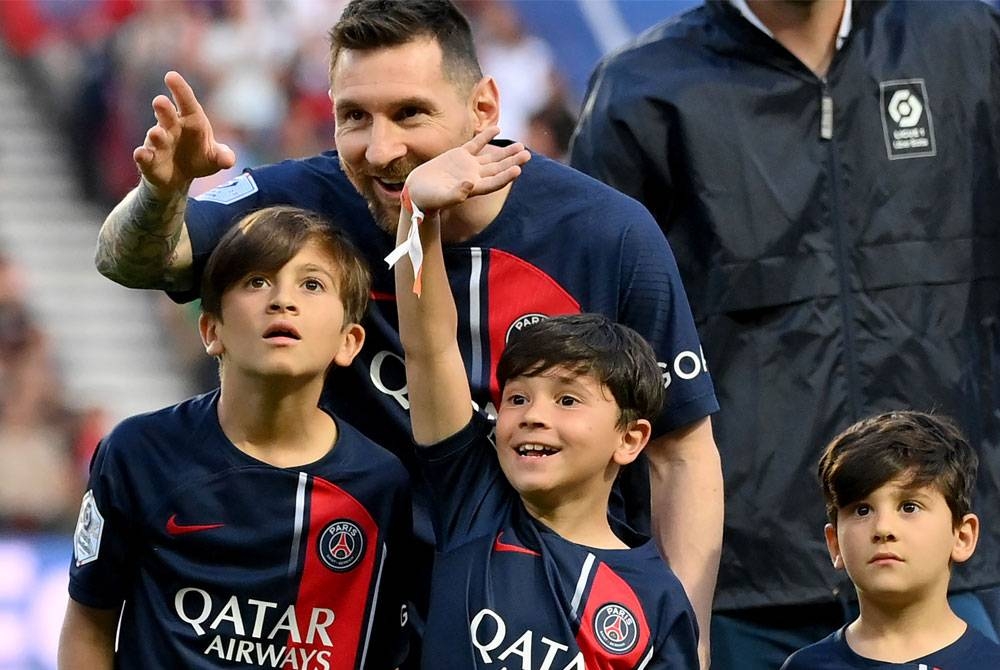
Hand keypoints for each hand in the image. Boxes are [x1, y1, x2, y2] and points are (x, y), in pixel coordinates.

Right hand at [132, 71, 236, 195]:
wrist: (180, 177)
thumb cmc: (198, 157)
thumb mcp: (214, 158)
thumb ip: (223, 156)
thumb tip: (229, 160)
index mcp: (190, 120)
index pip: (187, 103)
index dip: (180, 90)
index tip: (171, 76)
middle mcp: (171, 127)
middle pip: (167, 115)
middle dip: (164, 109)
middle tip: (160, 101)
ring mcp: (158, 143)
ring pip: (155, 136)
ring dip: (155, 134)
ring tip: (156, 133)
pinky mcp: (149, 160)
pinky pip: (144, 156)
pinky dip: (142, 155)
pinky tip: (140, 154)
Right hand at [404, 127, 529, 212]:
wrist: (417, 192)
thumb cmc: (428, 199)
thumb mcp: (441, 198)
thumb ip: (456, 194)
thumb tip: (470, 184)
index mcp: (473, 188)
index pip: (494, 182)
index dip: (506, 176)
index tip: (518, 170)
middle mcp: (474, 177)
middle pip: (498, 169)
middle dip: (513, 162)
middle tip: (527, 155)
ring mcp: (468, 165)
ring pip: (491, 157)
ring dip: (506, 152)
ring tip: (521, 146)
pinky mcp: (459, 155)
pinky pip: (475, 144)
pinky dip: (485, 136)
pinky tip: (497, 129)